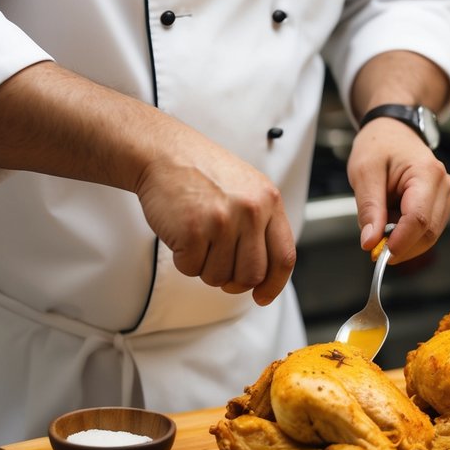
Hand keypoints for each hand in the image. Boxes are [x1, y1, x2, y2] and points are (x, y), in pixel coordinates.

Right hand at [134, 136, 295, 305]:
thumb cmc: (203, 172)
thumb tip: (266, 272)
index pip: (283, 257)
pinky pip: (191, 269)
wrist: (165, 153)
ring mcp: (223, 221)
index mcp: (269, 201)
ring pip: (219, 277)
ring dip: (204, 267)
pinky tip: (182, 234)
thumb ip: (262, 223)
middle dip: (232, 279)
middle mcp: (251, 211)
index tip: (262, 296)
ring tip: (198, 237)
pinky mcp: (193, 230)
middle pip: (251, 275)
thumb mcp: (248, 189)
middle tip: (216, 263)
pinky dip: (183, 260)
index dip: (274, 284)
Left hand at [346, 118, 449, 261]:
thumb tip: (370, 242)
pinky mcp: (442, 203)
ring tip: (381, 224)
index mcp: (426, 173)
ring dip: (405, 240)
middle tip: (373, 248)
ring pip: (430, 235)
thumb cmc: (379, 145)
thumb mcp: (364, 172)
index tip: (379, 254)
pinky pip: (428, 229)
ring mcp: (446, 194)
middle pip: (429, 232)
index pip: (419, 219)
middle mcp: (444, 184)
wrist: (392, 130)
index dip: (400, 242)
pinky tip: (392, 222)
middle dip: (402, 246)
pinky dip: (408, 234)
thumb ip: (368, 208)